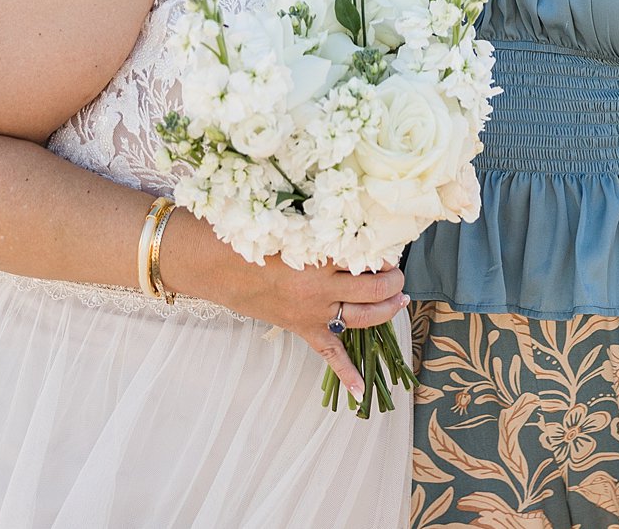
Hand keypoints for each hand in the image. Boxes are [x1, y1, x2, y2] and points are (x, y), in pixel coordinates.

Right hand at [173, 230, 405, 396]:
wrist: (218, 266)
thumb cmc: (254, 238)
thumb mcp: (293, 227)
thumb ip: (324, 230)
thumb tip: (357, 230)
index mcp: (318, 257)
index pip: (366, 257)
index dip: (383, 253)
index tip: (389, 248)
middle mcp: (319, 288)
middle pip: (372, 290)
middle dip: (393, 281)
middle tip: (397, 273)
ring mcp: (312, 313)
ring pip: (362, 318)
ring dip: (387, 310)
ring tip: (400, 300)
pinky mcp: (302, 329)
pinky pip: (328, 354)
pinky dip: (345, 372)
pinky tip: (360, 391)